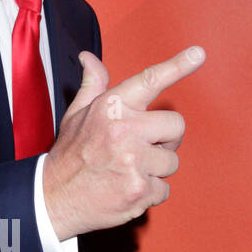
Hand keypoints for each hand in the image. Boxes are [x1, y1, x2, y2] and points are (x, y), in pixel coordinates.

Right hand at [43, 44, 205, 239]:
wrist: (53, 198)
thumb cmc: (71, 154)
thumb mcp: (76, 115)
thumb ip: (92, 86)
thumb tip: (88, 57)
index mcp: (112, 107)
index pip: (150, 80)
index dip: (177, 66)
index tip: (198, 54)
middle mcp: (123, 130)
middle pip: (176, 126)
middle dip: (165, 139)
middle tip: (143, 149)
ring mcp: (132, 161)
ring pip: (171, 161)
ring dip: (156, 170)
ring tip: (128, 172)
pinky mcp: (139, 189)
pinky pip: (164, 189)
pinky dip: (149, 193)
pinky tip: (127, 190)